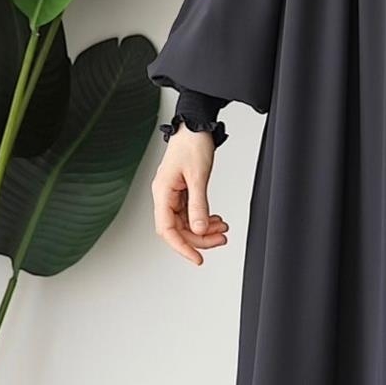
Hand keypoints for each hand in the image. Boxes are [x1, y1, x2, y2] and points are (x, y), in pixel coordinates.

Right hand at [151, 129, 228, 265]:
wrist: (195, 126)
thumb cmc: (192, 144)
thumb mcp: (198, 176)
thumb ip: (198, 205)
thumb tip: (199, 229)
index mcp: (162, 192)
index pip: (167, 230)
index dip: (182, 247)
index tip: (197, 258)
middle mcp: (165, 195)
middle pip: (178, 229)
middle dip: (200, 238)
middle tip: (220, 240)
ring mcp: (173, 194)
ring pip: (186, 222)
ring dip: (204, 229)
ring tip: (222, 229)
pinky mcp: (183, 191)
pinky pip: (191, 213)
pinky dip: (204, 218)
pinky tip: (216, 219)